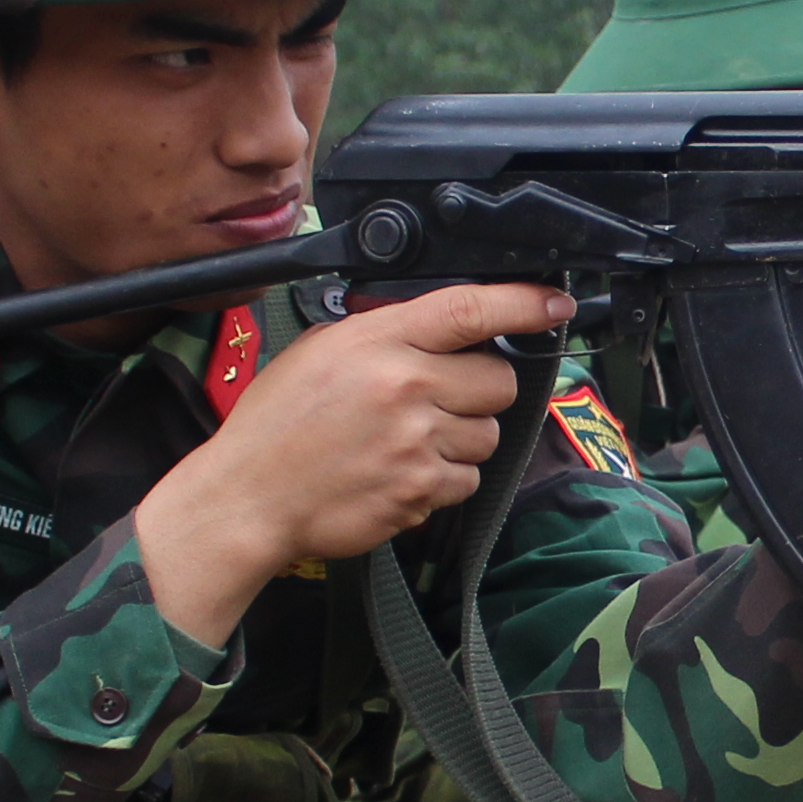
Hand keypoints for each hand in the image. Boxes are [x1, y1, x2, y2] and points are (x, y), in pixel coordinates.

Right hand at [131, 278, 572, 646]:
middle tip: (440, 399)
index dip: (523, 304)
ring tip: (409, 440)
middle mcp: (404, 388)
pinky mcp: (419, 491)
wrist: (249, 496)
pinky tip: (401, 472)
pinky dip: (443, 479)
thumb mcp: (321, 350)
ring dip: (462, 438)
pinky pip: (466, 479)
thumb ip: (383, 332)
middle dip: (480, 390)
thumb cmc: (277, 423)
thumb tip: (439, 326)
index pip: (469, 310)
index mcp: (379, 342)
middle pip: (498, 381)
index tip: (553, 304)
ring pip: (488, 435)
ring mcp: (415, 443)